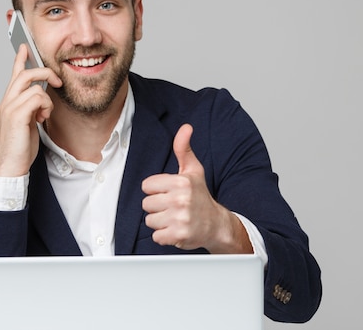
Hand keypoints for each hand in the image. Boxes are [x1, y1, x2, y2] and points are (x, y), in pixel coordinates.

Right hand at [0, 44, 61, 176]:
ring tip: (45, 114)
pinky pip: (36, 97)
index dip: (20, 59)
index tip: (25, 47)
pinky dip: (45, 106)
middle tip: (57, 81)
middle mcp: (6, 102)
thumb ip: (31, 109)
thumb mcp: (27, 124)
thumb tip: (42, 101)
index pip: (14, 75)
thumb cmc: (19, 149)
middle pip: (25, 74)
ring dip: (46, 99)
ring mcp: (9, 108)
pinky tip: (42, 119)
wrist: (10, 167)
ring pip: (34, 86)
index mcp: (8, 103)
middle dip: (45, 72)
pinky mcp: (16, 115)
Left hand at [141, 124, 251, 252]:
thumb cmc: (201, 196)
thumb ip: (183, 149)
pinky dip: (163, 236)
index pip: (147, 186)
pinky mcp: (178, 235)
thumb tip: (185, 127)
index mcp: (181, 182)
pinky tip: (175, 229)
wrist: (216, 224)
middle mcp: (180, 199)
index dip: (156, 190)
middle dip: (157, 207)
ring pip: (149, 220)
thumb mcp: (193, 170)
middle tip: (172, 207)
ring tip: (174, 218)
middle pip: (146, 204)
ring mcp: (179, 218)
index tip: (168, 193)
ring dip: (160, 222)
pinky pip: (156, 236)